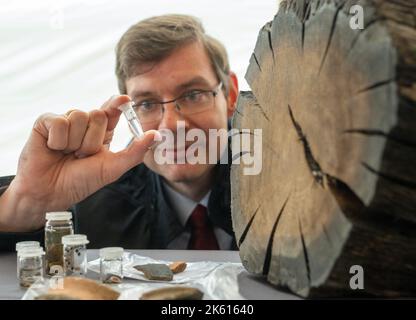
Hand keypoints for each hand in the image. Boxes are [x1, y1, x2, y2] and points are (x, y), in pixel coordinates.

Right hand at [0, 95, 157, 231]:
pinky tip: (53, 149)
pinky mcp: (45, 122)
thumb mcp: (113, 168)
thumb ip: (135, 151)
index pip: (111, 111)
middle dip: (92, 141)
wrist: (51, 193)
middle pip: (97, 114)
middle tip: (82, 156)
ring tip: (67, 154)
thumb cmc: (81, 181)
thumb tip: (156, 134)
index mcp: (101, 133)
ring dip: (74, 142)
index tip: (125, 99)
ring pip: (78, 116)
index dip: (117, 103)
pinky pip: (59, 121)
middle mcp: (84, 124)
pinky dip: (58, 140)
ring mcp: (65, 122)